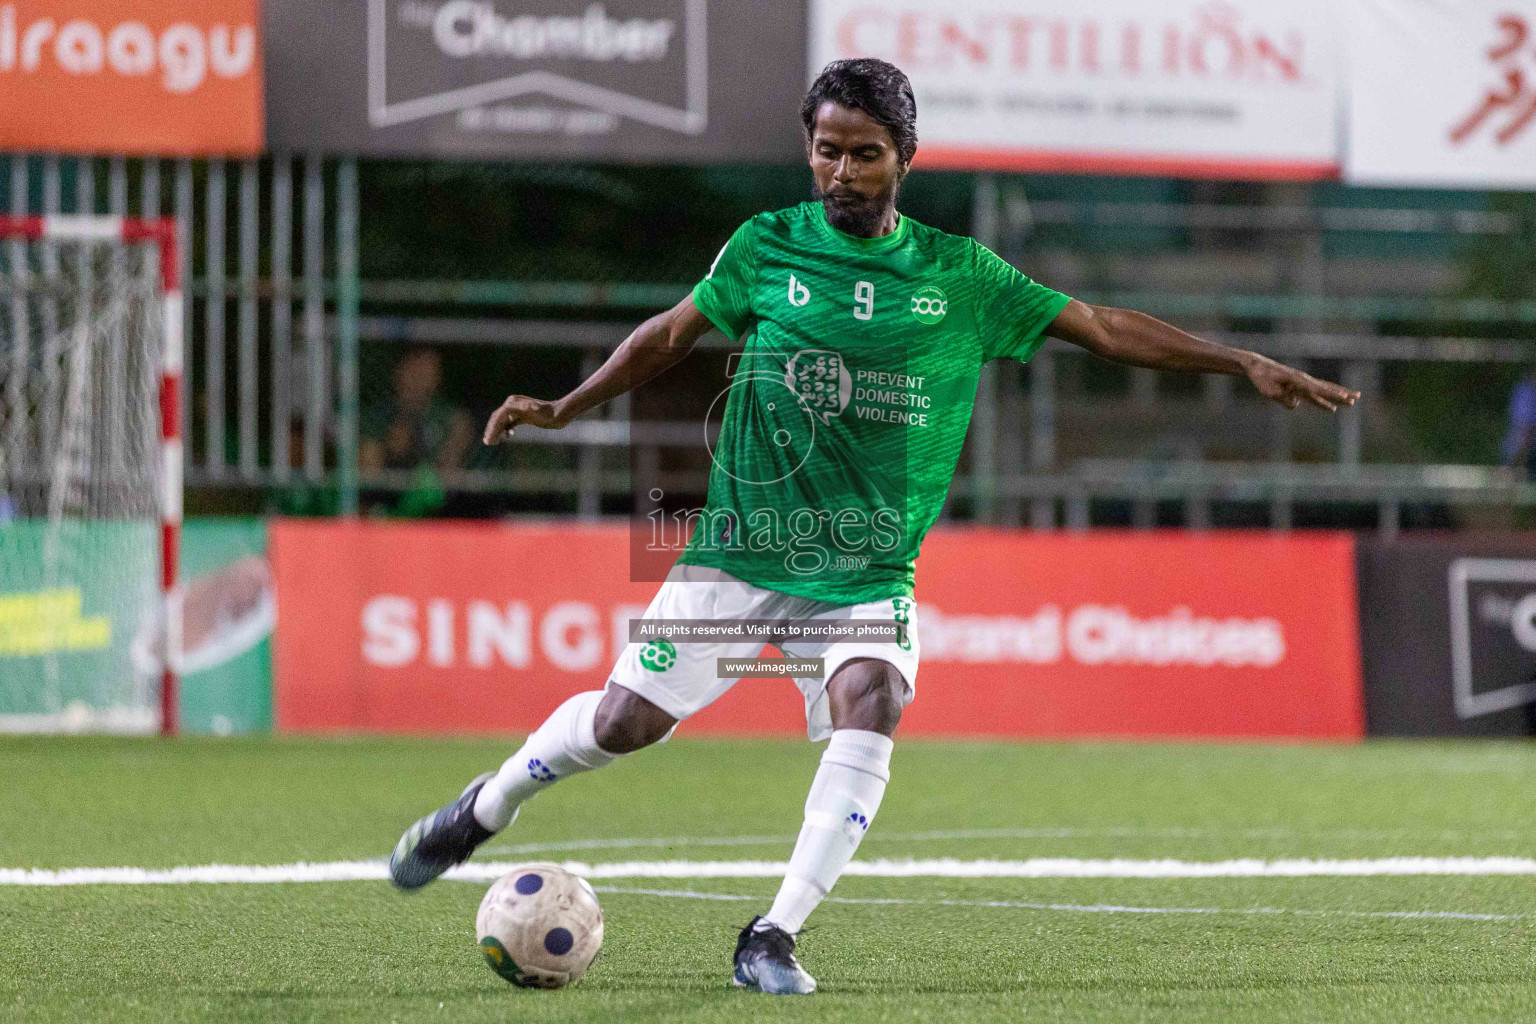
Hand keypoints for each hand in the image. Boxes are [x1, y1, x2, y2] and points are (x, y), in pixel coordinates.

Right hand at [482, 395, 565, 444]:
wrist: (559, 414)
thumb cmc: (548, 413)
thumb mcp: (537, 411)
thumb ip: (527, 408)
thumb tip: (517, 407)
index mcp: (512, 402)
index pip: (498, 416)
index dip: (492, 428)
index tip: (489, 439)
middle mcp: (513, 404)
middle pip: (497, 418)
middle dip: (492, 430)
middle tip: (488, 443)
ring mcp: (517, 410)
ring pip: (502, 422)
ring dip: (496, 431)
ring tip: (492, 442)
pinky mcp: (522, 416)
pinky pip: (509, 424)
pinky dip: (505, 430)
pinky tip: (505, 437)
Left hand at [1243, 354, 1359, 411]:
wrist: (1257, 366)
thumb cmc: (1262, 378)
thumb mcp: (1269, 391)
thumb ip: (1283, 398)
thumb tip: (1296, 404)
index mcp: (1298, 380)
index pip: (1318, 390)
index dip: (1331, 395)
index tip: (1344, 398)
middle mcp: (1303, 380)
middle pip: (1326, 388)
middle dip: (1342, 394)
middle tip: (1357, 398)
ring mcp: (1303, 382)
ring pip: (1325, 389)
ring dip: (1338, 394)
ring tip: (1353, 398)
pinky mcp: (1299, 385)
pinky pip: (1316, 392)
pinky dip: (1325, 397)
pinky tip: (1330, 405)